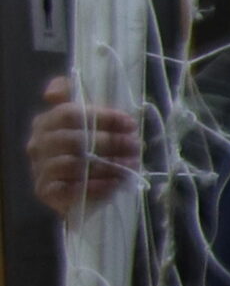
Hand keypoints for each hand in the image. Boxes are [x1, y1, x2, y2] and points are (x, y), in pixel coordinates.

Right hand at [27, 77, 141, 222]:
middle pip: (74, 139)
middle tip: (136, 146)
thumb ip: (70, 94)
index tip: (130, 124)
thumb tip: (50, 94)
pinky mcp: (45, 192)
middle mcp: (37, 144)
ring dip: (107, 165)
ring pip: (73, 164)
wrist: (78, 189)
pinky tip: (114, 184)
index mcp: (45, 122)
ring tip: (131, 165)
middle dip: (110, 142)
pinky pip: (69, 189)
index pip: (69, 113)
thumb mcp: (85, 119)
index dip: (102, 117)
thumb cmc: (87, 148)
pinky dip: (94, 187)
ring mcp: (39, 168)